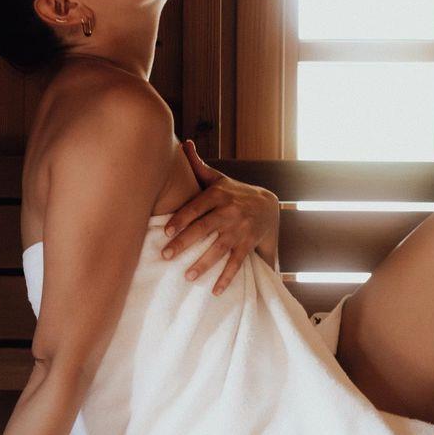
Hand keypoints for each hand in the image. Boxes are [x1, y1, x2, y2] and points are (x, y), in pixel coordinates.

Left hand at [159, 139, 280, 295]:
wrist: (268, 204)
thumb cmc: (233, 191)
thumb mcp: (217, 178)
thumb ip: (198, 165)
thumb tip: (183, 142)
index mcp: (218, 195)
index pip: (196, 207)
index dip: (181, 219)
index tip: (165, 231)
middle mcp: (230, 211)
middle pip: (204, 228)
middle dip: (185, 243)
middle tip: (165, 256)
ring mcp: (240, 229)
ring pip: (220, 248)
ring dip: (204, 264)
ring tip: (187, 277)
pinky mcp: (249, 244)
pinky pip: (237, 263)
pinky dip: (226, 278)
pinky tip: (215, 292)